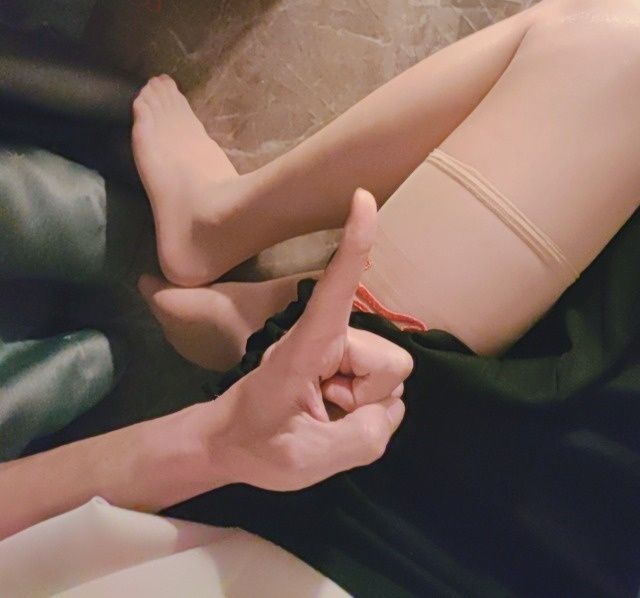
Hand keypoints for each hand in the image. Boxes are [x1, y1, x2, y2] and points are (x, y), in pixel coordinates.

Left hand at [199, 188, 412, 490]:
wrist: (229, 441)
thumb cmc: (255, 442)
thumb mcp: (302, 460)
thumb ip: (359, 438)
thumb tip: (390, 410)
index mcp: (306, 346)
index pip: (334, 288)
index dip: (354, 245)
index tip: (362, 198)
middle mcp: (329, 336)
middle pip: (390, 363)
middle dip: (368, 398)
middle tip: (322, 414)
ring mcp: (342, 348)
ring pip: (391, 378)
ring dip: (364, 406)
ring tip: (322, 412)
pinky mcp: (349, 361)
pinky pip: (386, 389)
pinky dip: (365, 409)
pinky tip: (332, 411)